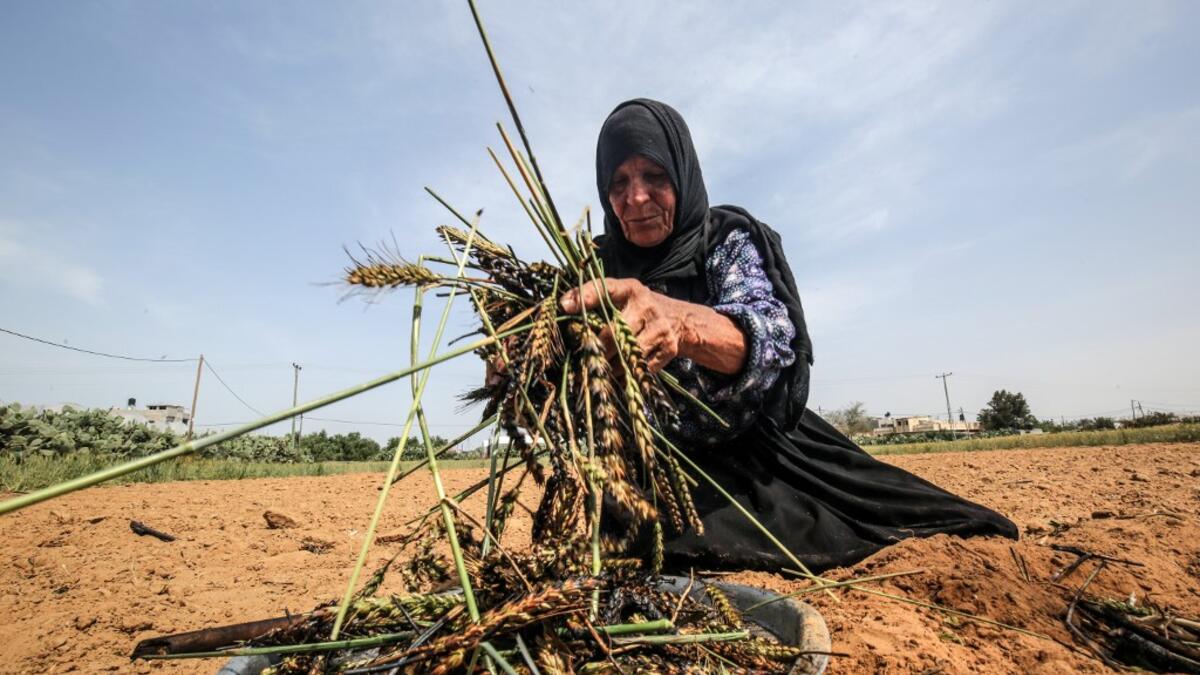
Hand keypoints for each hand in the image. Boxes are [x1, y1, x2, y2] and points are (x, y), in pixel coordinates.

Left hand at [560, 278, 684, 371]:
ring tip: (602, 368)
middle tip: (586, 356)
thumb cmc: (639, 308)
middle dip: (598, 348)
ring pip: (627, 355)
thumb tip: (563, 306)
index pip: (605, 288)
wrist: (680, 320)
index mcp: (630, 289)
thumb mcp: (622, 296)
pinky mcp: (668, 348)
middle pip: (614, 333)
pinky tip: (620, 373)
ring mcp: (659, 328)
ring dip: (611, 366)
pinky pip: (641, 368)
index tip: (566, 307)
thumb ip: (595, 297)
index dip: (585, 296)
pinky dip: (627, 374)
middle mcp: (646, 306)